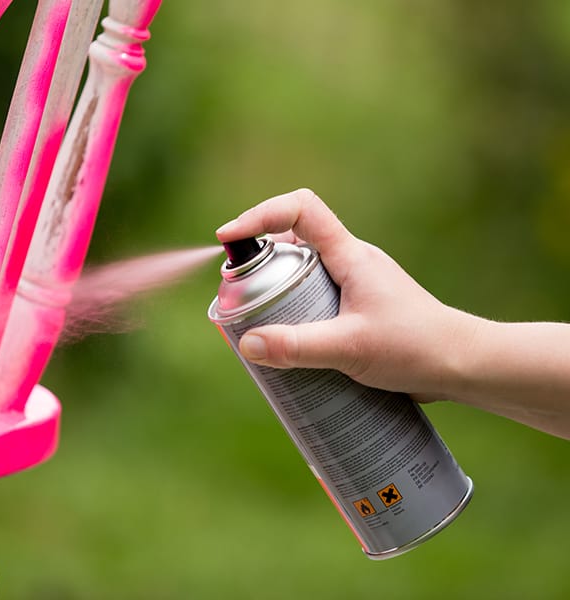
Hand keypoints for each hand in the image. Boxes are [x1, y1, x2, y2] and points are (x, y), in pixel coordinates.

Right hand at [215, 189, 480, 402]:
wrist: (462, 365)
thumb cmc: (416, 347)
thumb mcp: (350, 347)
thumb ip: (297, 346)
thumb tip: (247, 344)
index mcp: (350, 254)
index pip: (301, 209)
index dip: (260, 215)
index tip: (229, 238)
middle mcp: (350, 261)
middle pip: (292, 240)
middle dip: (258, 259)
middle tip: (236, 290)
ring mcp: (354, 283)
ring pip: (302, 270)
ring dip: (274, 286)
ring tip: (256, 318)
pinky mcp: (357, 308)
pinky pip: (314, 296)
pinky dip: (292, 308)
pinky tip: (288, 341)